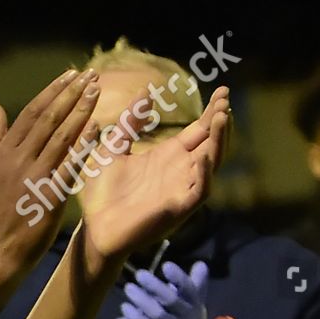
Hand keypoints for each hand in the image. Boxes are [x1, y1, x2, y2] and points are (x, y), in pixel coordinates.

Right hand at [0, 68, 103, 281]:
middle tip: (90, 74)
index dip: (52, 92)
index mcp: (3, 153)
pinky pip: (68, 165)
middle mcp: (17, 160)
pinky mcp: (49, 196)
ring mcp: (33, 177)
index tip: (70, 75)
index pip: (30, 113)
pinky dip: (82, 144)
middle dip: (70, 94)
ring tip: (96, 90)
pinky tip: (97, 127)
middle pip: (47, 119)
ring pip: (59, 136)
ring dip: (80, 111)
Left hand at [80, 89, 229, 260]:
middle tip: (225, 99)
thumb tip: (145, 92)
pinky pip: (200, 192)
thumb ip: (130, 123)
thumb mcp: (113, 149)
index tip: (222, 90)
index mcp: (169, 155)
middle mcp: (181, 170)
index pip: (199, 130)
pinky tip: (203, 157)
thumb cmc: (102, 193)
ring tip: (222, 118)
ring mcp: (182, 189)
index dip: (212, 111)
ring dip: (219, 141)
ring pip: (212, 163)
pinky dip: (204, 175)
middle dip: (221, 122)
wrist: (94, 228)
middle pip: (212, 142)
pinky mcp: (178, 209)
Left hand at [122, 260, 207, 318]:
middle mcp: (187, 318)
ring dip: (142, 301)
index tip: (166, 266)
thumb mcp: (192, 300)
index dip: (178, 278)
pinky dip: (136, 318)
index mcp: (195, 303)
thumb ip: (195, 283)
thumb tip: (201, 264)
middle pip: (171, 300)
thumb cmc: (184, 316)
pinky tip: (125, 307)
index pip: (189, 289)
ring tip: (129, 288)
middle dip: (155, 286)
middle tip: (139, 274)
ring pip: (158, 315)